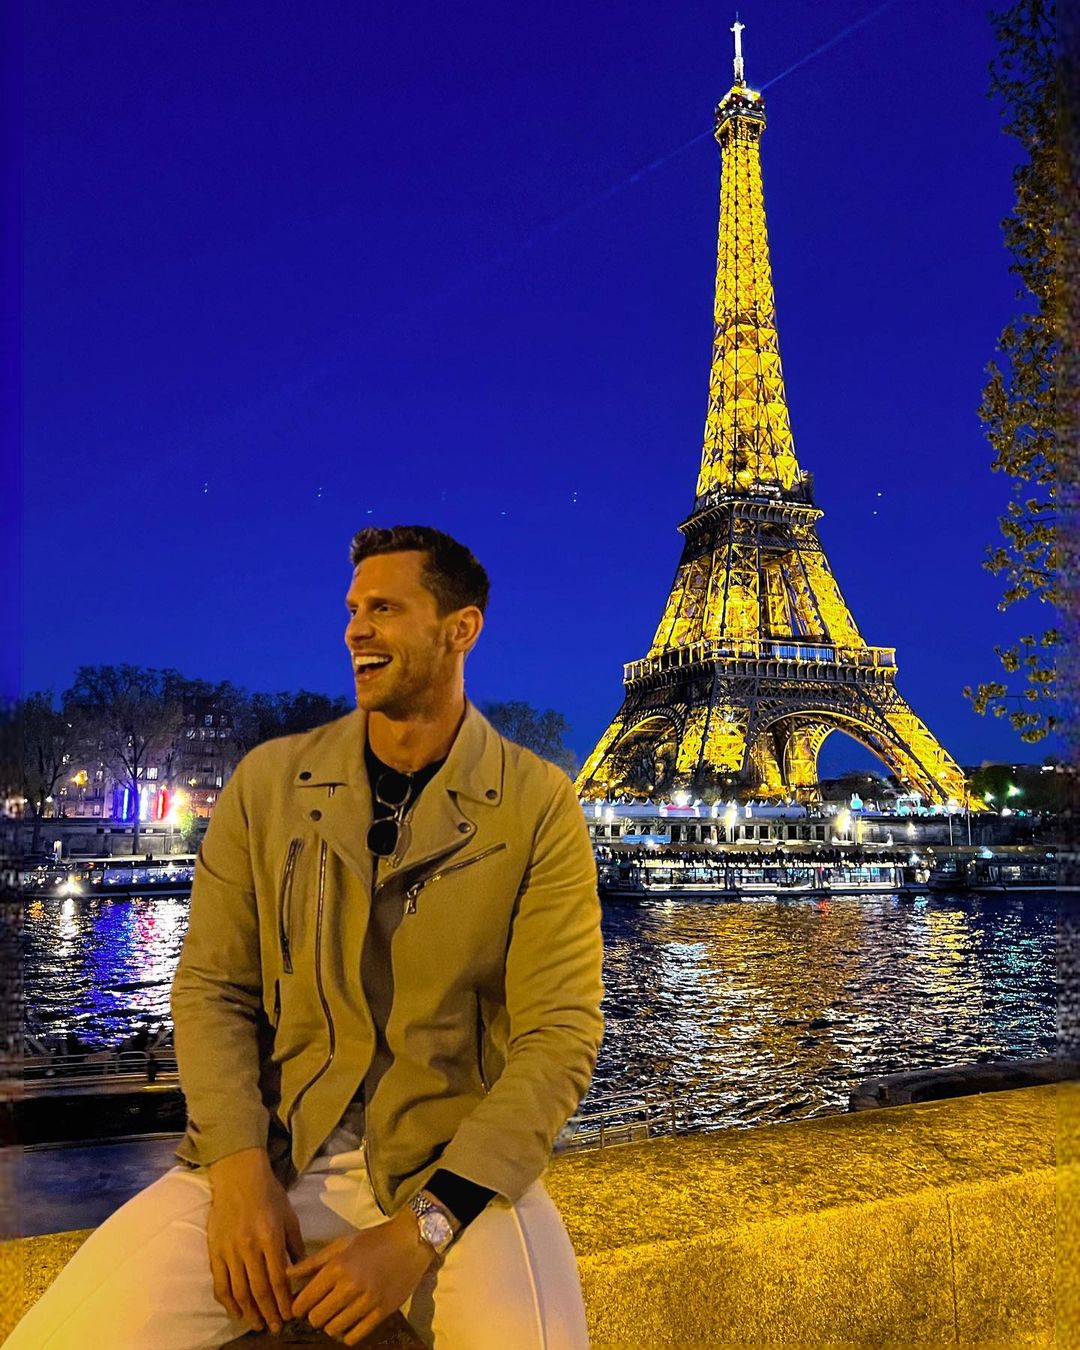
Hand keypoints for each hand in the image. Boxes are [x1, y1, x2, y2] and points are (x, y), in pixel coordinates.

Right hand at [206, 1146, 303, 1333]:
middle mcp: (249, 1248)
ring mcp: (229, 1251)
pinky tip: (235, 1312)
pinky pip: (220, 1283)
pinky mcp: (215, 1251)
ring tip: (257, 1325)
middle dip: (268, 1312)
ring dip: (248, 1312)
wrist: (238, 1177)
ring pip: (238, 1291)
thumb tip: (303, 1272)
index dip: (284, 1300)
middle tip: (275, 1328)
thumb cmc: (269, 1194)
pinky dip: (227, 1301)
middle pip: (259, 1289)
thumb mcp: (289, 1217)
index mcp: (270, 1238)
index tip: (290, 1315)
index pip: (278, 1278)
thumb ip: (294, 1246)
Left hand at [288, 1209, 432, 1345]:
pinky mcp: (382, 1313)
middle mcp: (350, 1286)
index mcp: (337, 1267)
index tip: (302, 1305)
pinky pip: (355, 1336)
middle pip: (317, 1318)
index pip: (305, 1301)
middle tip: (321, 1308)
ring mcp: (367, 1302)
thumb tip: (287, 1275)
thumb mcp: (341, 1244)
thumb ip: (313, 1261)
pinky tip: (349, 1322)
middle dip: (314, 1316)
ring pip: (334, 1329)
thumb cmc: (372, 1240)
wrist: (409, 1242)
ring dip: (331, 1324)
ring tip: (336, 1314)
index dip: (298, 1307)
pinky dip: (348, 1334)